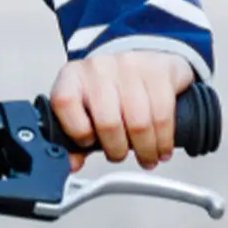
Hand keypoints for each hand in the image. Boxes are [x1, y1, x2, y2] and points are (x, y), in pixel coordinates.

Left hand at [49, 51, 194, 172]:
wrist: (141, 64)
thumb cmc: (109, 92)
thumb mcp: (85, 110)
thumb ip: (73, 138)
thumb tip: (69, 163)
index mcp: (73, 76)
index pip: (64, 102)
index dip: (77, 132)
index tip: (89, 143)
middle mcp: (99, 67)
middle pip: (107, 121)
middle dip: (116, 150)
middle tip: (121, 155)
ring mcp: (129, 65)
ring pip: (138, 123)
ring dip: (145, 150)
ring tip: (146, 156)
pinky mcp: (158, 70)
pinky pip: (163, 115)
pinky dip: (163, 140)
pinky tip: (161, 147)